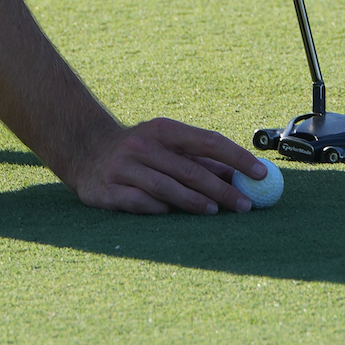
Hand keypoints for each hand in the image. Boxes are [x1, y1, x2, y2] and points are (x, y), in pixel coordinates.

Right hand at [65, 114, 264, 214]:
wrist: (84, 149)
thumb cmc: (139, 150)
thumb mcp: (167, 145)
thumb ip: (199, 158)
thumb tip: (241, 174)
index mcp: (162, 129)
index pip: (207, 141)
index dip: (237, 157)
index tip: (260, 173)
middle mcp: (142, 145)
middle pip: (190, 170)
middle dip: (222, 190)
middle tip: (246, 206)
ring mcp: (123, 168)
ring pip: (167, 189)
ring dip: (195, 203)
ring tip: (215, 212)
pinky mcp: (107, 190)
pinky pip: (140, 204)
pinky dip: (159, 210)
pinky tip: (171, 214)